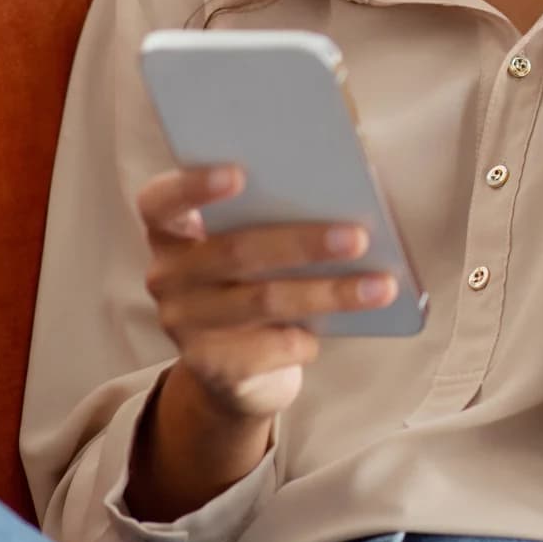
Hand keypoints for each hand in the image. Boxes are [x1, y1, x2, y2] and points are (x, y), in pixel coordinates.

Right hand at [134, 162, 396, 421]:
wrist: (241, 369)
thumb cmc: (260, 279)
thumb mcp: (260, 242)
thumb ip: (280, 210)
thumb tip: (346, 189)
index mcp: (173, 230)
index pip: (162, 201)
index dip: (194, 185)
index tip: (240, 172)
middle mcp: (167, 274)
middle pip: (235, 251)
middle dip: (303, 243)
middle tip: (358, 237)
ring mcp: (183, 323)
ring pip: (262, 300)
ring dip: (328, 292)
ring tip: (380, 286)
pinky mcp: (210, 366)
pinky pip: (268, 348)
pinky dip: (307, 339)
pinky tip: (335, 332)